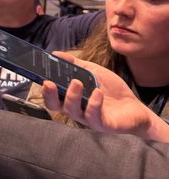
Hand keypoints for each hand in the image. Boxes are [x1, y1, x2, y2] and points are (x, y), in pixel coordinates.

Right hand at [42, 53, 168, 141]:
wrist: (136, 107)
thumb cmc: (112, 91)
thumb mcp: (93, 72)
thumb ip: (75, 64)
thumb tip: (56, 54)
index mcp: (71, 98)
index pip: (52, 96)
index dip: (45, 88)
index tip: (42, 77)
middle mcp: (76, 110)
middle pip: (55, 106)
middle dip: (49, 95)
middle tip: (49, 83)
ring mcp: (88, 118)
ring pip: (72, 111)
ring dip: (72, 96)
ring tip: (78, 82)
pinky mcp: (103, 124)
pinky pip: (93, 117)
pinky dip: (93, 104)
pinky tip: (97, 93)